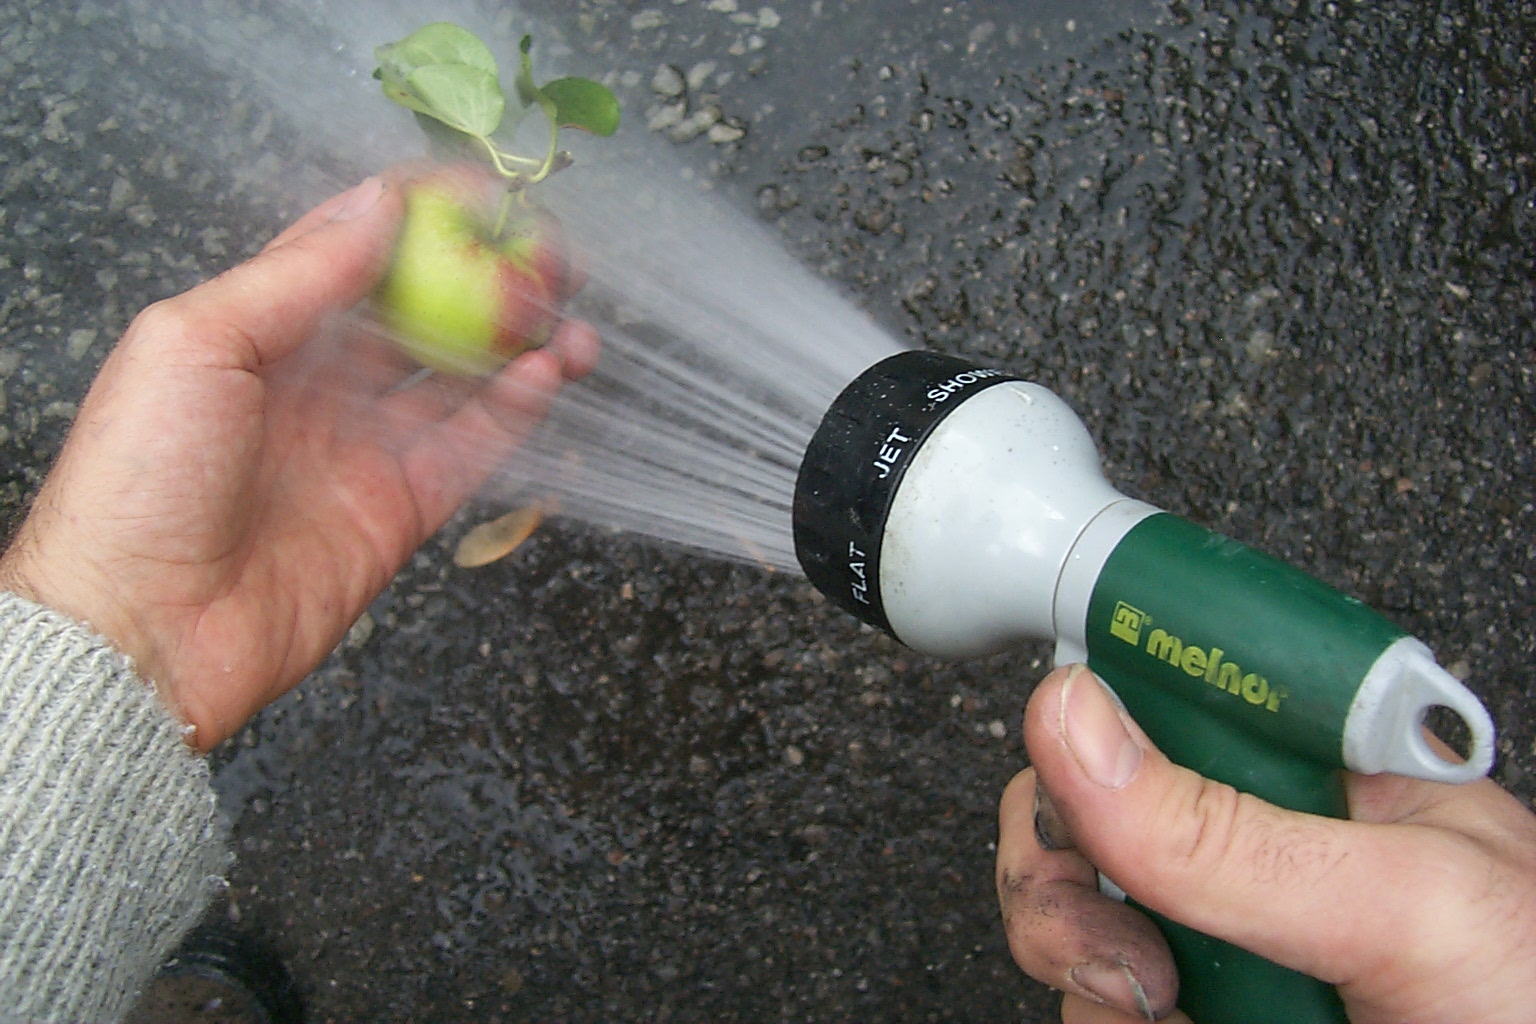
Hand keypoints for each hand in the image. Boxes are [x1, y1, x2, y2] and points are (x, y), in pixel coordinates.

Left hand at [0, 171, 598, 751]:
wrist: (145, 629)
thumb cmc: (140, 479)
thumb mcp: (196, 343)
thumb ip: (296, 274)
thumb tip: (381, 204)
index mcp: (261, 329)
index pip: (355, 248)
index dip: (423, 215)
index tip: (486, 196)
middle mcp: (319, 381)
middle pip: (423, 311)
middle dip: (491, 280)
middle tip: (553, 261)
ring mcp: (363, 446)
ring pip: (461, 380)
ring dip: (521, 346)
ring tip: (573, 326)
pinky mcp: (398, 509)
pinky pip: (471, 449)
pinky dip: (515, 411)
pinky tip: (548, 376)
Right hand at [996, 664, 1535, 1022]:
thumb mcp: (1402, 903)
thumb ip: (1231, 829)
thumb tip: (1078, 722)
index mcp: (1322, 767)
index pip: (1178, 678)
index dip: (1103, 688)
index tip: (1063, 729)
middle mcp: (1259, 840)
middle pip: (1086, 792)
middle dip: (1069, 851)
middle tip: (1125, 915)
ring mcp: (1217, 935)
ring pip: (1067, 902)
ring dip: (1084, 954)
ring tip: (1175, 1002)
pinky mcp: (1188, 1007)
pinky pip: (1088, 998)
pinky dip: (1106, 1016)